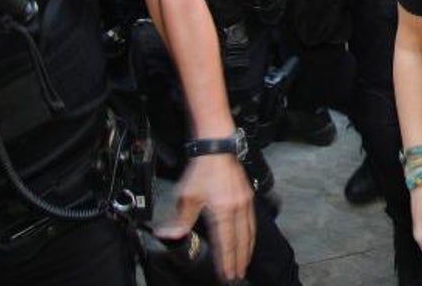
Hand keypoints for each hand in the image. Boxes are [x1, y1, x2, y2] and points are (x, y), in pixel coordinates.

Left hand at [157, 153, 255, 281]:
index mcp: (223, 211)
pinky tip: (249, 238)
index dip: (225, 261)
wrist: (217, 148)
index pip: (225, 243)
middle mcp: (237, 209)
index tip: (225, 274)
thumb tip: (169, 236)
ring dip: (247, 250)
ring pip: (249, 232)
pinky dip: (251, 235)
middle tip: (238, 275)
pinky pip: (252, 221)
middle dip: (239, 260)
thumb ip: (181, 220)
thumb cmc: (203, 169)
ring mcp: (245, 202)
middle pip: (241, 241)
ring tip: (245, 262)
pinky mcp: (247, 196)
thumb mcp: (187, 196)